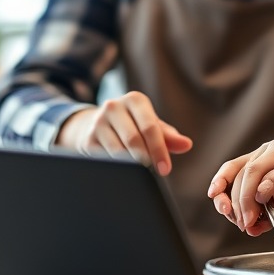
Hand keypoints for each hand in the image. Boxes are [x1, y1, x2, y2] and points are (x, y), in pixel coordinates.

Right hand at [56, 91, 192, 174]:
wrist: (97, 124)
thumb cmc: (134, 125)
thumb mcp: (152, 125)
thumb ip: (169, 136)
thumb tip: (187, 145)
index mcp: (135, 100)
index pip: (150, 127)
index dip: (159, 150)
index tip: (165, 169)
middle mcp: (114, 106)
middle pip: (134, 139)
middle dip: (146, 159)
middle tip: (154, 174)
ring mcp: (98, 122)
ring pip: (117, 152)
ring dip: (130, 166)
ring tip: (139, 173)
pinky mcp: (87, 139)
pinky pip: (103, 159)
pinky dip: (116, 168)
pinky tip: (122, 172)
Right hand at [208, 138, 273, 234]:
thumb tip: (261, 188)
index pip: (252, 169)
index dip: (245, 192)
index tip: (249, 214)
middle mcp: (267, 160)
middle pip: (239, 179)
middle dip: (238, 204)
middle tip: (246, 223)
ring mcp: (266, 179)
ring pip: (236, 190)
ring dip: (236, 210)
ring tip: (247, 226)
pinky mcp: (269, 196)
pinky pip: (251, 206)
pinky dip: (249, 219)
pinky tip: (255, 228)